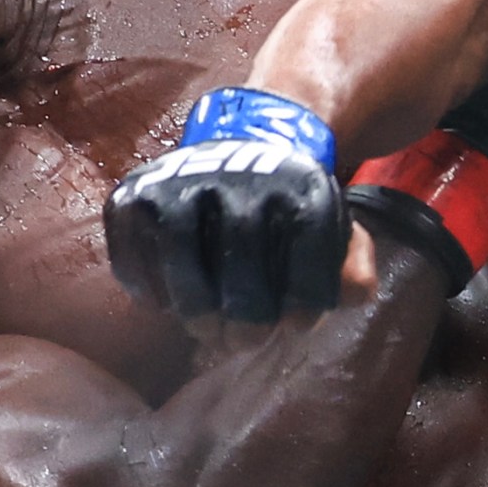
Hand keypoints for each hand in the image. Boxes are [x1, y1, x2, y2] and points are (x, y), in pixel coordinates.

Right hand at [104, 88, 348, 322]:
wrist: (241, 143)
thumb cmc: (288, 209)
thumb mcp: (333, 226)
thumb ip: (351, 265)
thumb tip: (354, 294)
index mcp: (301, 184)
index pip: (308, 247)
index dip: (306, 298)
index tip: (299, 325)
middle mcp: (242, 174)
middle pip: (241, 255)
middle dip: (246, 316)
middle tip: (245, 343)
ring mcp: (182, 180)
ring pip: (181, 257)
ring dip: (196, 309)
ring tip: (208, 331)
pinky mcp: (134, 194)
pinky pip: (133, 254)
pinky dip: (150, 290)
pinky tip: (170, 304)